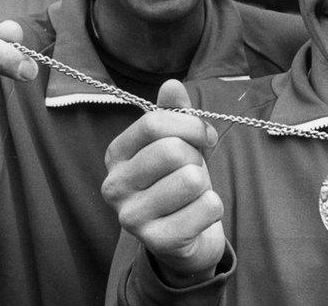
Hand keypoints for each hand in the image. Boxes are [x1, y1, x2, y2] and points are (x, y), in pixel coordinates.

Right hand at [101, 80, 224, 286]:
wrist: (186, 236)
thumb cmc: (179, 182)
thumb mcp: (178, 143)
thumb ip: (174, 114)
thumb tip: (171, 84)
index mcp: (117, 155)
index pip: (154, 123)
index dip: (190, 125)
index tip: (205, 136)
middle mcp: (114, 186)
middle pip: (172, 151)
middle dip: (196, 158)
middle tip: (194, 171)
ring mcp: (131, 217)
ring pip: (192, 180)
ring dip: (205, 186)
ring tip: (192, 196)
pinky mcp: (156, 242)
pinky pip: (207, 208)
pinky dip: (213, 208)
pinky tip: (198, 217)